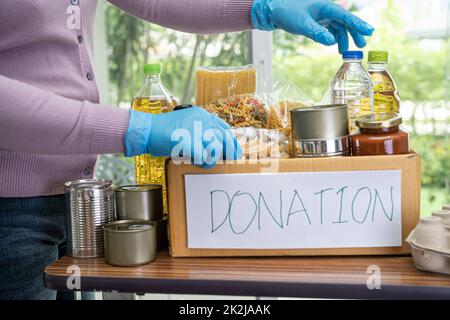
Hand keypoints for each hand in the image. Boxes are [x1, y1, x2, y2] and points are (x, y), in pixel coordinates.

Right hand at [124, 107, 240, 167]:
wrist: (146, 130)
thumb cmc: (165, 131)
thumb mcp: (187, 125)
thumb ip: (202, 131)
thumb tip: (217, 145)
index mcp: (202, 114)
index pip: (224, 127)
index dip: (231, 140)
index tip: (235, 150)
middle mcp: (200, 120)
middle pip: (223, 138)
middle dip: (228, 151)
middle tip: (229, 158)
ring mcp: (194, 130)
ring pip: (215, 148)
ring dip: (211, 158)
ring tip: (204, 161)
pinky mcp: (187, 141)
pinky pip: (202, 156)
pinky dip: (200, 161)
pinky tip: (195, 161)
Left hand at [251, 0, 373, 52]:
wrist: (275, 11)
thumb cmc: (288, 13)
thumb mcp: (302, 24)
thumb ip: (317, 33)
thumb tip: (332, 42)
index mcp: (326, 7)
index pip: (345, 16)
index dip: (358, 24)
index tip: (370, 31)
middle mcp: (327, 10)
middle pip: (345, 21)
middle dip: (355, 33)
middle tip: (362, 45)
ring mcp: (323, 16)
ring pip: (339, 27)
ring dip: (344, 38)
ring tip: (346, 52)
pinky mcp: (318, 22)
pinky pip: (331, 30)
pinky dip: (335, 39)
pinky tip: (337, 48)